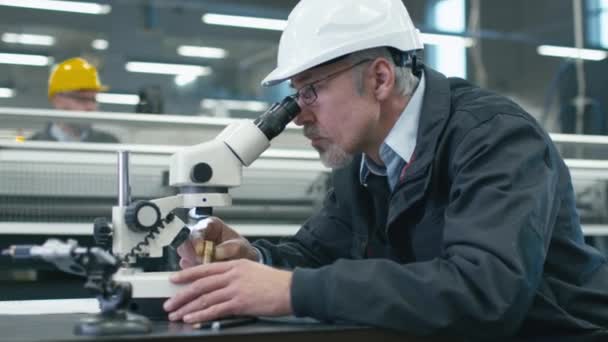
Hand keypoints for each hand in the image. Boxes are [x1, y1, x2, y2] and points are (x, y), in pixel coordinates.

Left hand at [163, 259, 292, 322]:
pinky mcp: (240, 303)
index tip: (174, 279)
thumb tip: (219, 284)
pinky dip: (201, 315)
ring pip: (204, 297)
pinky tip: (192, 318)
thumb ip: (234, 275)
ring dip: (187, 307)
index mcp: (235, 265)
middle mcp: (233, 275)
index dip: (186, 274)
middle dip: (181, 294)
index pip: (205, 268)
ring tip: (176, 314)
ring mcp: (235, 288)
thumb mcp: (252, 271)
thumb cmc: (275, 283)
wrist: (292, 289)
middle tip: (169, 302)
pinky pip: (215, 309)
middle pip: (200, 284)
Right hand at [177, 217, 258, 268]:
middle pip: (186, 243)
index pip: (198, 229)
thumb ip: (229, 248)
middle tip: (202, 262)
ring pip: (185, 256)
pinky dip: (195, 272)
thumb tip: (215, 252)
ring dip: (194, 264)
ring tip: (208, 268)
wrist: (244, 261)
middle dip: (192, 254)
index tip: (200, 250)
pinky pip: (187, 267)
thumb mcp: (240, 246)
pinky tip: (206, 273)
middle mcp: (199, 236)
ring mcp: (194, 250)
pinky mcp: (193, 262)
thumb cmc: (242, 250)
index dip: (196, 240)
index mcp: (210, 225)